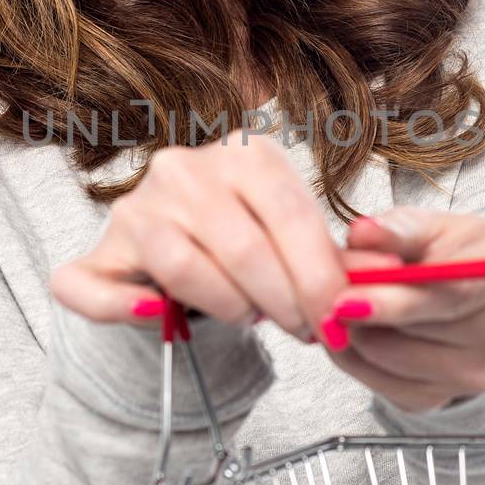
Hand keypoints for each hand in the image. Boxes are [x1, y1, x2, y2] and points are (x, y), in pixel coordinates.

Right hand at [49, 135, 347, 344]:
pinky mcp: (98, 253)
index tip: (338, 319)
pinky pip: (101, 291)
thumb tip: (386, 272)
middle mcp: (182, 169)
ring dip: (228, 305)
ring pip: (184, 267)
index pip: (289, 214)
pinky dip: (129, 310)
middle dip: (284, 301)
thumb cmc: (251, 241)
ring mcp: (135, 208)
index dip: (318, 276)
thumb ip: (334, 255)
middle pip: (242, 246)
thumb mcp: (296, 236)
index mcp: (241, 152)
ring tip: (249, 317)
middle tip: (305, 332)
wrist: (182, 252)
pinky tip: (159, 317)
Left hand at [318, 207, 484, 412]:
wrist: (484, 293)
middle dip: (361, 312)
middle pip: (417, 334)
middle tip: (330, 289)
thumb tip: (363, 233)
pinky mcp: (445, 397)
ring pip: (392, 362)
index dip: (394, 300)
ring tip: (344, 303)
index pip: (450, 294)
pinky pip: (384, 387)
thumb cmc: (459, 251)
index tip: (345, 299)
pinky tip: (357, 330)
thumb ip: (399, 228)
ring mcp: (479, 372)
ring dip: (355, 334)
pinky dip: (358, 359)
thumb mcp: (435, 224)